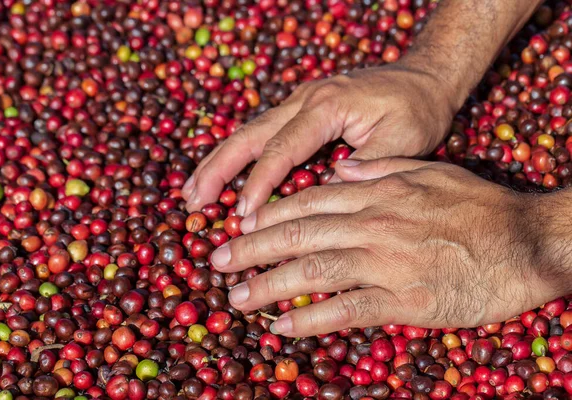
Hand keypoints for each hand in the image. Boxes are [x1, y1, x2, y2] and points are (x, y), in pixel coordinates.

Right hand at [182, 60, 456, 215]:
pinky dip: (237, 156)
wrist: (425, 77)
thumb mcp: (400, 141)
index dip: (258, 183)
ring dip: (217, 162)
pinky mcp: (301, 111)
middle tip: (191, 200)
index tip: (242, 216)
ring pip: (248, 133)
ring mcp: (299, 103)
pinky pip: (261, 134)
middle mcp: (304, 101)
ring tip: (191, 191)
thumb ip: (360, 169)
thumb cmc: (416, 109)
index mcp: (326, 106)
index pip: (281, 149)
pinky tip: (222, 174)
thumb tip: (319, 199)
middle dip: (217, 169)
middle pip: (249, 136)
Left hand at [209, 159, 562, 336]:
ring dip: (267, 285)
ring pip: (311, 270)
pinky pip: (345, 309)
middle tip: (216, 261)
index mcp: (377, 193)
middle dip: (250, 249)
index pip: (306, 201)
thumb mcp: (431, 172)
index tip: (240, 226)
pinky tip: (282, 326)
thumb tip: (340, 169)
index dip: (267, 214)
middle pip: (297, 234)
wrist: (527, 242)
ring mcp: (386, 262)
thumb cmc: (479, 207)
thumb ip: (382, 169)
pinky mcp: (404, 301)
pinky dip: (309, 318)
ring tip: (236, 297)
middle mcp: (373, 224)